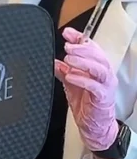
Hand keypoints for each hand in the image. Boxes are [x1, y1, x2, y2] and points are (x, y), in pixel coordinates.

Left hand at [54, 27, 118, 150]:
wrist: (94, 126)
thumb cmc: (86, 103)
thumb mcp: (71, 83)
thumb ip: (63, 70)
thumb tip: (52, 61)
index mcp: (96, 66)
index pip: (90, 46)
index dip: (79, 38)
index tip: (66, 33)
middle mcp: (104, 73)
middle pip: (96, 54)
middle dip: (81, 47)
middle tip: (67, 47)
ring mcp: (105, 84)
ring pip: (99, 67)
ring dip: (83, 61)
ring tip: (69, 58)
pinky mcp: (103, 97)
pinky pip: (95, 86)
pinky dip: (83, 79)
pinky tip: (71, 76)